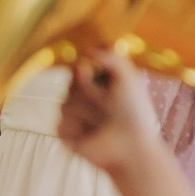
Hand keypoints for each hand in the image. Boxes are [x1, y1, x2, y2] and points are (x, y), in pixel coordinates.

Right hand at [57, 50, 162, 177]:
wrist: (130, 147)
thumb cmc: (134, 112)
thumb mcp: (129, 79)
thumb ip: (112, 57)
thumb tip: (87, 49)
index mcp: (102, 83)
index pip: (79, 66)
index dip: (83, 68)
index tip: (88, 69)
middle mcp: (87, 97)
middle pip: (69, 83)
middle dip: (87, 91)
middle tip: (106, 101)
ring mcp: (76, 115)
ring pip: (64, 104)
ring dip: (85, 112)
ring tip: (102, 122)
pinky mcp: (67, 133)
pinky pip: (60, 123)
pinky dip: (77, 129)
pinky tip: (91, 135)